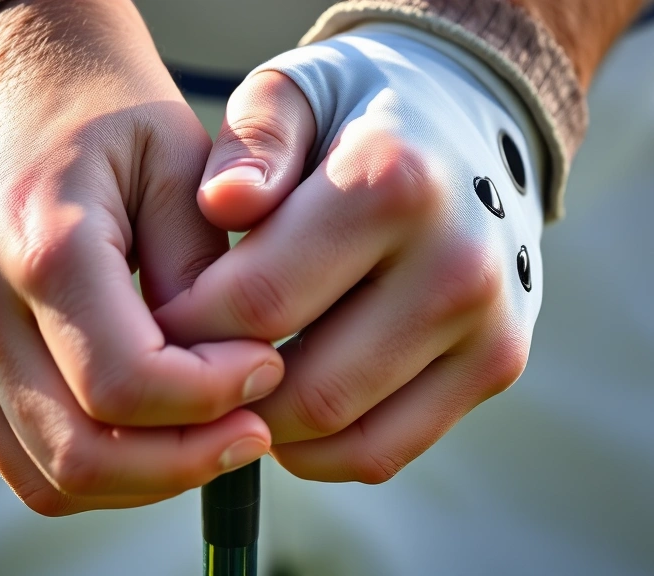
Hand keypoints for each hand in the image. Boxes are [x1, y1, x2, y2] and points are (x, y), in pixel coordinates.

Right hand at [0, 0, 282, 514]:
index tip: (267, 369)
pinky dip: (99, 469)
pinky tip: (157, 432)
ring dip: (142, 481)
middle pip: (79, 456)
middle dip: (182, 464)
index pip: (125, 384)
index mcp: (39, 245)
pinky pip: (25, 460)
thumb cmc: (115, 114)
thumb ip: (203, 276)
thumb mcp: (183, 165)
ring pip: (47, 479)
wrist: (18, 83)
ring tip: (210, 437)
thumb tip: (225, 379)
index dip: (210, 401)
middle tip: (251, 432)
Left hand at [155, 26, 544, 482]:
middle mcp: (456, 263)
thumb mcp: (294, 90)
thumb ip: (252, 140)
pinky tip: (286, 408)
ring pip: (341, 431)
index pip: (255, 301)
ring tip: (232, 383)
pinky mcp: (497, 365)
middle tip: (185, 367)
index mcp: (393, 183)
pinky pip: (383, 450)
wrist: (470, 123)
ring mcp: (488, 324)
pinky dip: (319, 451)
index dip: (184, 328)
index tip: (156, 322)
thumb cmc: (357, 111)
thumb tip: (224, 204)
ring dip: (267, 426)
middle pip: (301, 383)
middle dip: (223, 389)